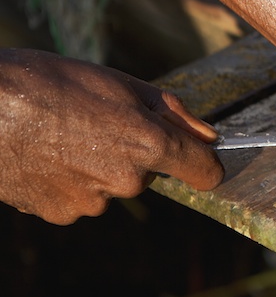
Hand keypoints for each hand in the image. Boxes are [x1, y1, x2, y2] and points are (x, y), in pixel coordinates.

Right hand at [0, 49, 223, 223]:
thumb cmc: (47, 84)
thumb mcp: (118, 82)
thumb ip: (172, 112)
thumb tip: (209, 136)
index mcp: (149, 144)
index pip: (204, 171)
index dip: (204, 163)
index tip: (199, 156)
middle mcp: (127, 181)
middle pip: (149, 172)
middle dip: (133, 151)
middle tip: (94, 121)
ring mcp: (92, 203)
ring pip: (112, 185)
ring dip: (98, 166)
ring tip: (61, 135)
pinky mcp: (61, 214)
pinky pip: (80, 197)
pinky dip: (69, 180)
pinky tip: (44, 154)